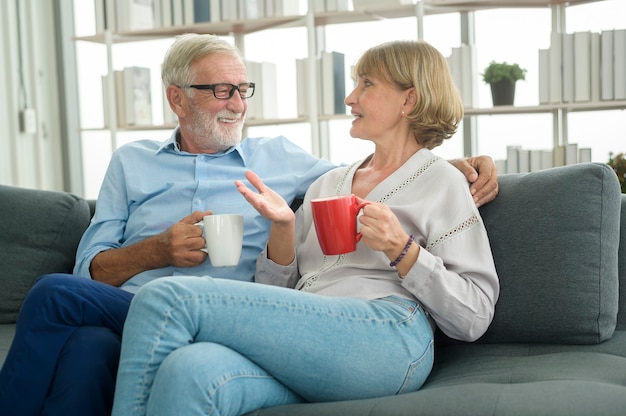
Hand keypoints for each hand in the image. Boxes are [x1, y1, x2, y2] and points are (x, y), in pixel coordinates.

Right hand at [90, 210, 210, 285]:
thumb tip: (210, 213)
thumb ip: (196, 216)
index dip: (200, 232)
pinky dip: (200, 258)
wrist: (158, 250)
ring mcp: (180, 254)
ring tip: (197, 248)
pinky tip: (195, 254)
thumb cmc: (173, 235)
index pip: (199, 230)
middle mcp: (178, 243)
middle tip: (197, 241)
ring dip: (202, 250)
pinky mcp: (182, 263)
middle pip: (201, 242)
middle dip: (201, 241)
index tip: (196, 233)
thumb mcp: (182, 223)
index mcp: (178, 231)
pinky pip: (198, 262)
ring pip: (202, 253)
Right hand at [235, 171, 293, 223]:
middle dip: (246, 194)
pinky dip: (265, 208)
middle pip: (251, 199)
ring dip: (253, 200)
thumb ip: (256, 182)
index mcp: (256, 199)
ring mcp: (265, 211)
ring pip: (258, 206)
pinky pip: (268, 212)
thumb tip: (247, 172)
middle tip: (240, 188)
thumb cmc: (272, 203)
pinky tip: (262, 203)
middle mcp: (259, 205)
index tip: (237, 182)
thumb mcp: (265, 190)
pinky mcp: (273, 215)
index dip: (242, 188)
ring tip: (248, 194)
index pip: (248, 193)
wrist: (284, 215)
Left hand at [356, 198, 406, 255]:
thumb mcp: (385, 211)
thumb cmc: (392, 226)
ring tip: (374, 229)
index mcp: (385, 215)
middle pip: (362, 218)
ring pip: (361, 228)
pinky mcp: (373, 244)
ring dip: (366, 228)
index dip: (368, 211)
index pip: (366, 208)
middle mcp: (382, 225)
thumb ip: (371, 204)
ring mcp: (377, 236)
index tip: (372, 214)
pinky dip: (366, 236)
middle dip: (367, 219)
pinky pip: (363, 237)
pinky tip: (373, 235)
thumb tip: (357, 199)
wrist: (398, 241)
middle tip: (374, 223)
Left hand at [450, 155, 498, 206]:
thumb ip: (467, 169)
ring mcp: (493, 177)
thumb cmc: (459, 165)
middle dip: (482, 192)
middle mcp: (492, 169)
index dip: (480, 184)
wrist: (458, 169)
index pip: (486, 174)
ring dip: (484, 198)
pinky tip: (477, 203)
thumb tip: (474, 178)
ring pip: (494, 190)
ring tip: (474, 203)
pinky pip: (492, 194)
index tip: (471, 191)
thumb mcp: (460, 164)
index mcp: (486, 161)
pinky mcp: (491, 186)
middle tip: (473, 199)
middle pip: (492, 183)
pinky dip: (484, 200)